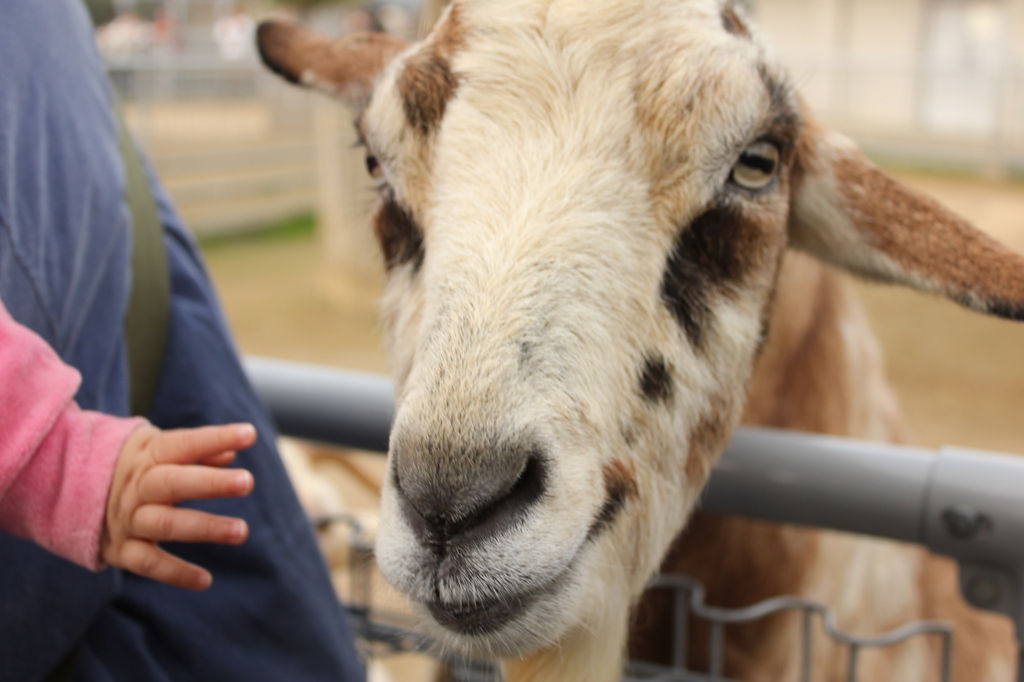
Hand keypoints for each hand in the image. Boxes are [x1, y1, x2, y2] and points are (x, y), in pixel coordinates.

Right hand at [101, 423, 256, 589]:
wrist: (70, 491)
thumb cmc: (136, 466)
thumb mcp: (159, 449)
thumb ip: (197, 451)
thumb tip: (232, 453)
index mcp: (149, 455)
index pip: (185, 444)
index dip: (216, 438)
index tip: (249, 434)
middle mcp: (137, 487)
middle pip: (174, 483)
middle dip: (211, 483)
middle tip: (247, 481)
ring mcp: (128, 519)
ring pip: (165, 524)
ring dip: (204, 527)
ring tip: (241, 531)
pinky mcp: (120, 550)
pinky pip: (148, 564)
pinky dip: (176, 573)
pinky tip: (205, 580)